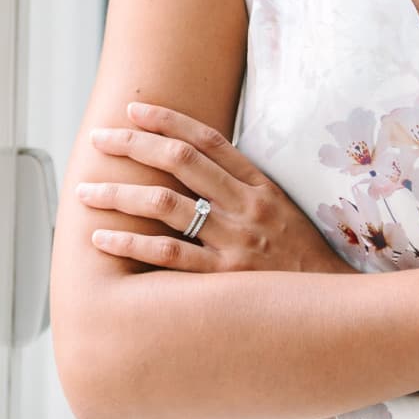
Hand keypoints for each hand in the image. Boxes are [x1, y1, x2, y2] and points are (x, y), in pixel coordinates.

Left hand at [81, 101, 352, 274]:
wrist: (333, 308)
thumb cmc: (301, 260)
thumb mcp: (282, 212)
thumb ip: (244, 189)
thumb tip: (198, 165)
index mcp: (260, 186)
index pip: (207, 139)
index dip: (167, 120)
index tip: (134, 110)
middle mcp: (246, 207)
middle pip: (179, 161)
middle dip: (133, 145)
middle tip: (99, 139)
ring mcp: (234, 242)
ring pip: (165, 205)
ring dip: (119, 195)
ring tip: (85, 192)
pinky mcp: (223, 279)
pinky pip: (168, 256)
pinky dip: (130, 244)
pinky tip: (102, 239)